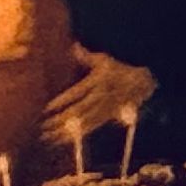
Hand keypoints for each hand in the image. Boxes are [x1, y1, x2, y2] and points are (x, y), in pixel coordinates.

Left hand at [38, 48, 156, 148]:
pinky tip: (61, 140)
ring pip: (82, 123)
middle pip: (78, 111)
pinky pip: (89, 129)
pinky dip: (75, 136)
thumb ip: (87, 56)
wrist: (143, 84)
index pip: (77, 93)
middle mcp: (101, 98)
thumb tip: (73, 45)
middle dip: (59, 120)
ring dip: (64, 132)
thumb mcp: (105, 61)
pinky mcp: (107, 119)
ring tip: (47, 137)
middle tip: (42, 127)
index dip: (62, 101)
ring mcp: (104, 110)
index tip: (46, 108)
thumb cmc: (120, 70)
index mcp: (98, 83)